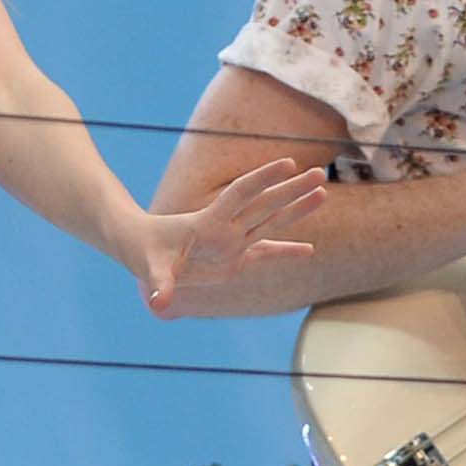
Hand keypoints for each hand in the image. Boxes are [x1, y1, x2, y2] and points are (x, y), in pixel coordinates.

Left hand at [132, 157, 325, 316]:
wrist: (143, 248)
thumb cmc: (144, 254)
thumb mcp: (150, 269)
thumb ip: (160, 284)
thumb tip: (158, 302)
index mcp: (209, 223)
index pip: (241, 194)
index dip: (263, 178)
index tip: (289, 164)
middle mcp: (227, 228)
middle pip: (265, 204)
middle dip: (291, 190)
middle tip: (318, 173)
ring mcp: (233, 242)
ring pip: (271, 221)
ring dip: (296, 208)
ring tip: (322, 192)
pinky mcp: (235, 259)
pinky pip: (266, 253)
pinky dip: (287, 252)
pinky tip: (309, 251)